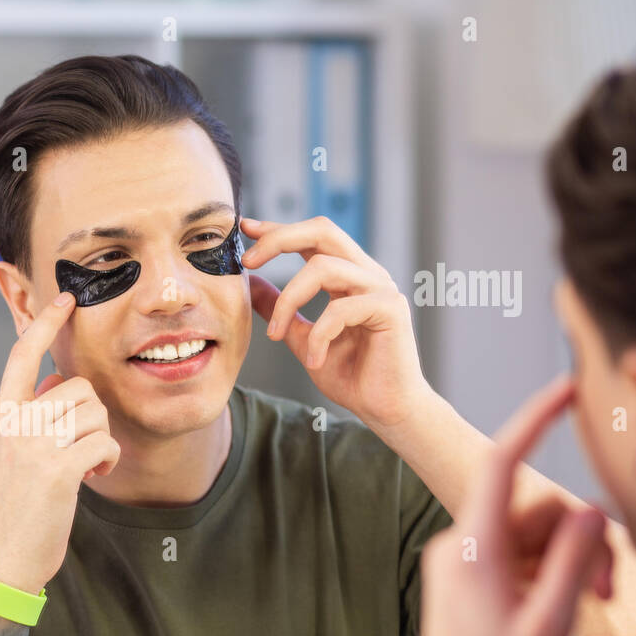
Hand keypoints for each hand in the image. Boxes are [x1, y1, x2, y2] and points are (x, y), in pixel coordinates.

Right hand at [0, 291, 120, 593]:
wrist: (6, 557)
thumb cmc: (17, 504)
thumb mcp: (14, 450)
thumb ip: (32, 413)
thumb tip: (55, 381)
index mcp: (2, 414)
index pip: (23, 354)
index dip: (46, 323)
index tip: (65, 297)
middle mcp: (15, 423)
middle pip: (79, 387)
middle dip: (92, 415)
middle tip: (79, 446)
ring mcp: (35, 446)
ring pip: (96, 413)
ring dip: (101, 438)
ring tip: (84, 462)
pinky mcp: (59, 471)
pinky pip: (105, 442)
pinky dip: (108, 458)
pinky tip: (94, 474)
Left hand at [241, 215, 429, 430]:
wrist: (384, 408)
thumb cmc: (350, 374)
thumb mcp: (301, 337)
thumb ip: (280, 309)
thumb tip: (251, 283)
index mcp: (347, 275)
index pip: (311, 238)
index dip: (278, 229)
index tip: (244, 228)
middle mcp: (365, 274)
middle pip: (322, 230)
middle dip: (280, 238)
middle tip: (248, 260)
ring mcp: (380, 288)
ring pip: (324, 268)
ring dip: (288, 300)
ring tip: (276, 336)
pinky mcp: (390, 309)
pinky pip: (340, 309)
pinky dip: (318, 336)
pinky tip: (313, 361)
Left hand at [408, 376, 612, 635]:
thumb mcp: (553, 626)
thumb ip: (575, 562)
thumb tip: (589, 507)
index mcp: (472, 550)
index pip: (502, 464)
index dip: (535, 420)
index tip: (567, 390)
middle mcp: (458, 547)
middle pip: (532, 508)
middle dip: (578, 537)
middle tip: (609, 590)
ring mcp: (459, 565)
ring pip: (529, 536)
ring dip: (568, 561)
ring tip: (591, 608)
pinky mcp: (464, 583)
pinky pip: (515, 558)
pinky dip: (547, 574)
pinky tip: (562, 612)